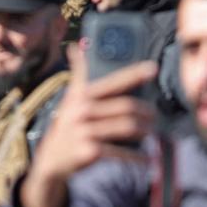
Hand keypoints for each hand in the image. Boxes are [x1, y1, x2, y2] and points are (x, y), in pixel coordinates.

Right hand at [19, 45, 156, 206]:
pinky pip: (121, 152)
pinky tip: (147, 158)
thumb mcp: (70, 98)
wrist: (51, 158)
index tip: (153, 68)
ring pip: (126, 128)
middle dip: (145, 111)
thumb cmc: (67, 124)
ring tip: (151, 132)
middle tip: (155, 115)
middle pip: (125, 107)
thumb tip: (74, 47)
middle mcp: (83, 111)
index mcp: (82, 96)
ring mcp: (86, 131)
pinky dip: (137, 157)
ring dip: (144, 131)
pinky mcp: (90, 151)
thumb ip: (78, 74)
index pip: (113, 81)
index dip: (134, 74)